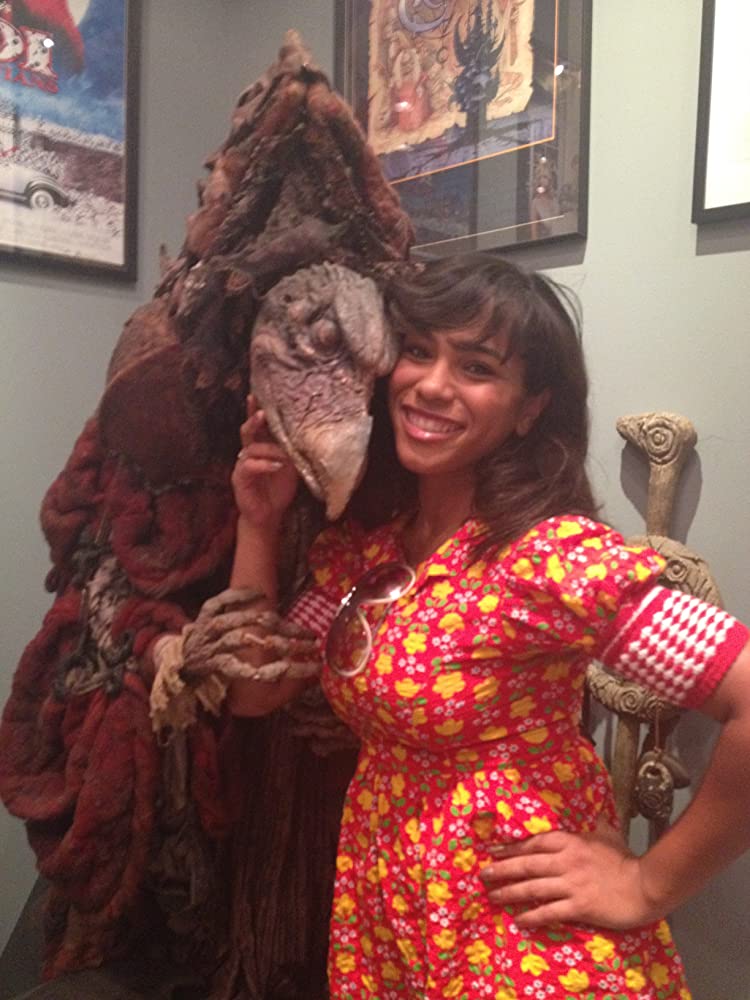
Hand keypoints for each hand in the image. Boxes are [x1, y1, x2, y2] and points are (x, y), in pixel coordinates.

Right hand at [231, 396, 298, 528]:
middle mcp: (249, 452)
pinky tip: (276, 466)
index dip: (257, 410)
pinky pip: (249, 466)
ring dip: (267, 448)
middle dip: (254, 420)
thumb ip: (293, 452)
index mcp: (261, 447)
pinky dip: (264, 464)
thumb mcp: (291, 467)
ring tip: (281, 451)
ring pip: (250, 448)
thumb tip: (309, 435)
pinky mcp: (239, 478)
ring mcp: (242, 465)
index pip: (259, 425)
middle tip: (261, 412)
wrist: (268, 517)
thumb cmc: (279, 490)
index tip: (259, 395)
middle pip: (247, 430)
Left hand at [479, 820, 663, 929]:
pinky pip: (549, 911)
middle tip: (483, 875)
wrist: (646, 885)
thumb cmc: (626, 860)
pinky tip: (519, 920)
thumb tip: (591, 813)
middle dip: (502, 870)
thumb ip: (593, 826)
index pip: (533, 842)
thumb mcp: (607, 834)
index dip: (511, 847)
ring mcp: (571, 884)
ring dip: (510, 892)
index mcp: (570, 842)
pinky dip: (532, 916)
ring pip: (532, 888)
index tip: (494, 851)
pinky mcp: (579, 906)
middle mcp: (565, 861)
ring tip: (493, 896)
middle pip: (526, 865)